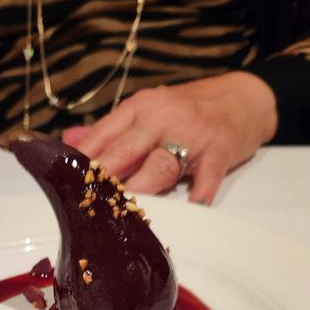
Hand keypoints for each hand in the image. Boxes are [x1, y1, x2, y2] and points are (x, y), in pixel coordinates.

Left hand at [63, 71, 277, 204]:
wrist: (246, 97)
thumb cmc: (190, 110)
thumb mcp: (149, 110)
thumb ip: (110, 129)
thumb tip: (68, 140)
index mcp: (140, 108)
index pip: (103, 134)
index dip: (81, 160)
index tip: (62, 184)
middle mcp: (162, 118)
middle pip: (126, 150)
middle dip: (103, 177)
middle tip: (84, 204)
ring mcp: (192, 135)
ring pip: (160, 164)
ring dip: (141, 189)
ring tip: (123, 213)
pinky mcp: (220, 150)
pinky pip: (207, 175)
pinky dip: (198, 193)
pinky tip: (189, 210)